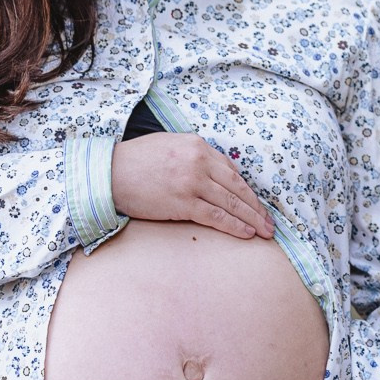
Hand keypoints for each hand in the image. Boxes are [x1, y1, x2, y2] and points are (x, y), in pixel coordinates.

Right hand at [111, 132, 275, 238]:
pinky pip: (216, 216)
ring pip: (231, 203)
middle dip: (256, 207)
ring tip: (265, 231)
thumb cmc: (136, 161)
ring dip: (252, 219)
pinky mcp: (183, 203)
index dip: (247, 190)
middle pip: (237, 187)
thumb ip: (195, 155)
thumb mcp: (170, 145)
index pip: (231, 170)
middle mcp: (199, 162)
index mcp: (197, 145)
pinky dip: (234, 226)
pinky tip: (246, 234)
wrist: (109, 174)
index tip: (256, 203)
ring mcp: (192, 182)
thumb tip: (217, 171)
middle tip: (270, 222)